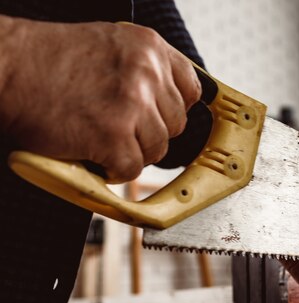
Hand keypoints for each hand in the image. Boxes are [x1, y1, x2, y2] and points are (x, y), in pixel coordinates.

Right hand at [0, 18, 200, 182]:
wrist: (3, 67)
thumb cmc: (47, 60)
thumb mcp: (109, 46)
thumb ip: (143, 70)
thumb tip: (168, 102)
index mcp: (149, 47)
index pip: (190, 90)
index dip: (172, 109)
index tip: (157, 118)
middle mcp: (146, 72)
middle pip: (175, 124)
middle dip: (148, 133)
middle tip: (117, 130)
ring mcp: (132, 104)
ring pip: (157, 149)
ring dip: (130, 152)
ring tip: (100, 140)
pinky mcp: (113, 136)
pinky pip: (131, 168)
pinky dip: (112, 169)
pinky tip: (91, 155)